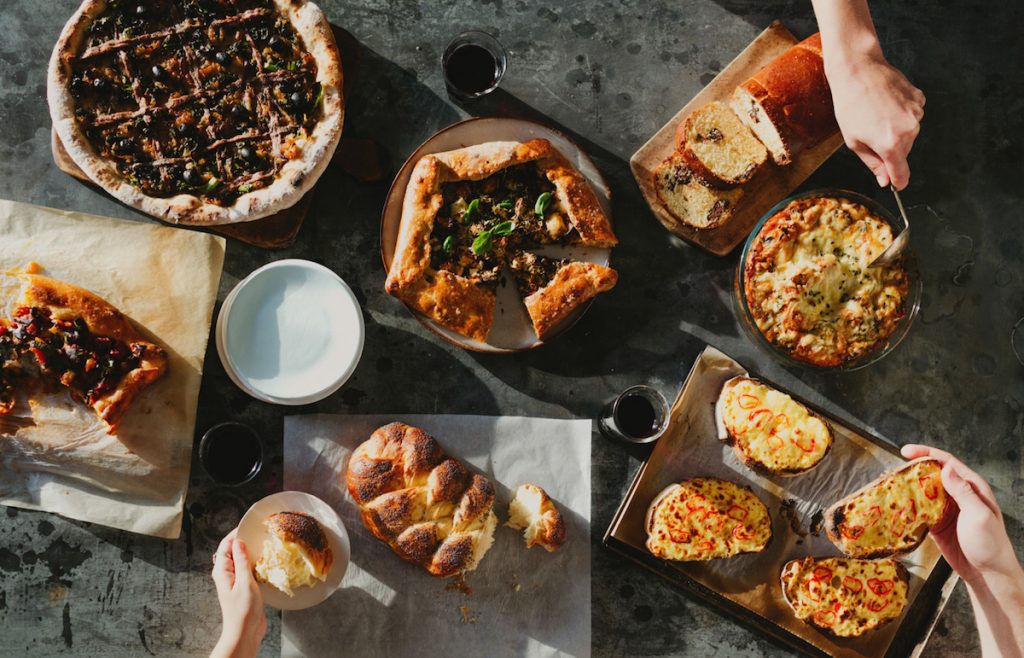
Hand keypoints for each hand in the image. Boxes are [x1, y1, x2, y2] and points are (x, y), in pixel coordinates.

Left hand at [210, 529, 265, 657]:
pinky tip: (266, 562)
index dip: (235, 534)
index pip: (225, 545)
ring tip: (265, 545)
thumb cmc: (243, 610)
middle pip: (233, 551)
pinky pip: (249, 570)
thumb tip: (238, 541)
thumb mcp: (244, 582)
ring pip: (242, 561)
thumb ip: (241, 561)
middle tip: (260, 533)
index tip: (249, 525)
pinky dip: (256, 564)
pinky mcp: (245, 588)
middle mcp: (227, 574)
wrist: (245, 632)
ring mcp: (236, 581)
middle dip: (245, 541)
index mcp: (222, 571)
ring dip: (252, 553)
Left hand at [826, 50, 924, 189]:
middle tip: (870, 133)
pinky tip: (886, 104)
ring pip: (909, 133)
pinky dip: (901, 114)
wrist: (858, 70)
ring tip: (876, 114)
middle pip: (904, 152)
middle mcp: (909, 130)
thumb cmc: (850, 105)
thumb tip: (885, 180)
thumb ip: (873, 163)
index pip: (902, 173)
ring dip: (895, 130)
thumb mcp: (854, 141)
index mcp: (891, 144)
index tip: (896, 184)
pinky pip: (912, 115)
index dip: (898, 181)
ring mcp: (917, 113)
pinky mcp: (919, 99)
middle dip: (889, 149)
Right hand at [900, 444, 1021, 583]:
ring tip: (890, 488)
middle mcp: (958, 494)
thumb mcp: (979, 516)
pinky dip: (908, 508)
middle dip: (912, 471)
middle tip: (893, 472)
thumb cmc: (991, 545)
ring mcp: (946, 509)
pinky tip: (898, 508)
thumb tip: (946, 468)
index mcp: (972, 487)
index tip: (906, 451)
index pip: (946, 462)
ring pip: (923, 491)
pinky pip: (920, 510)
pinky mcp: (937, 523)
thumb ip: (963, 492)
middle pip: (931, 474)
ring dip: (907, 489)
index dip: (926, 453)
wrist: (988, 574)